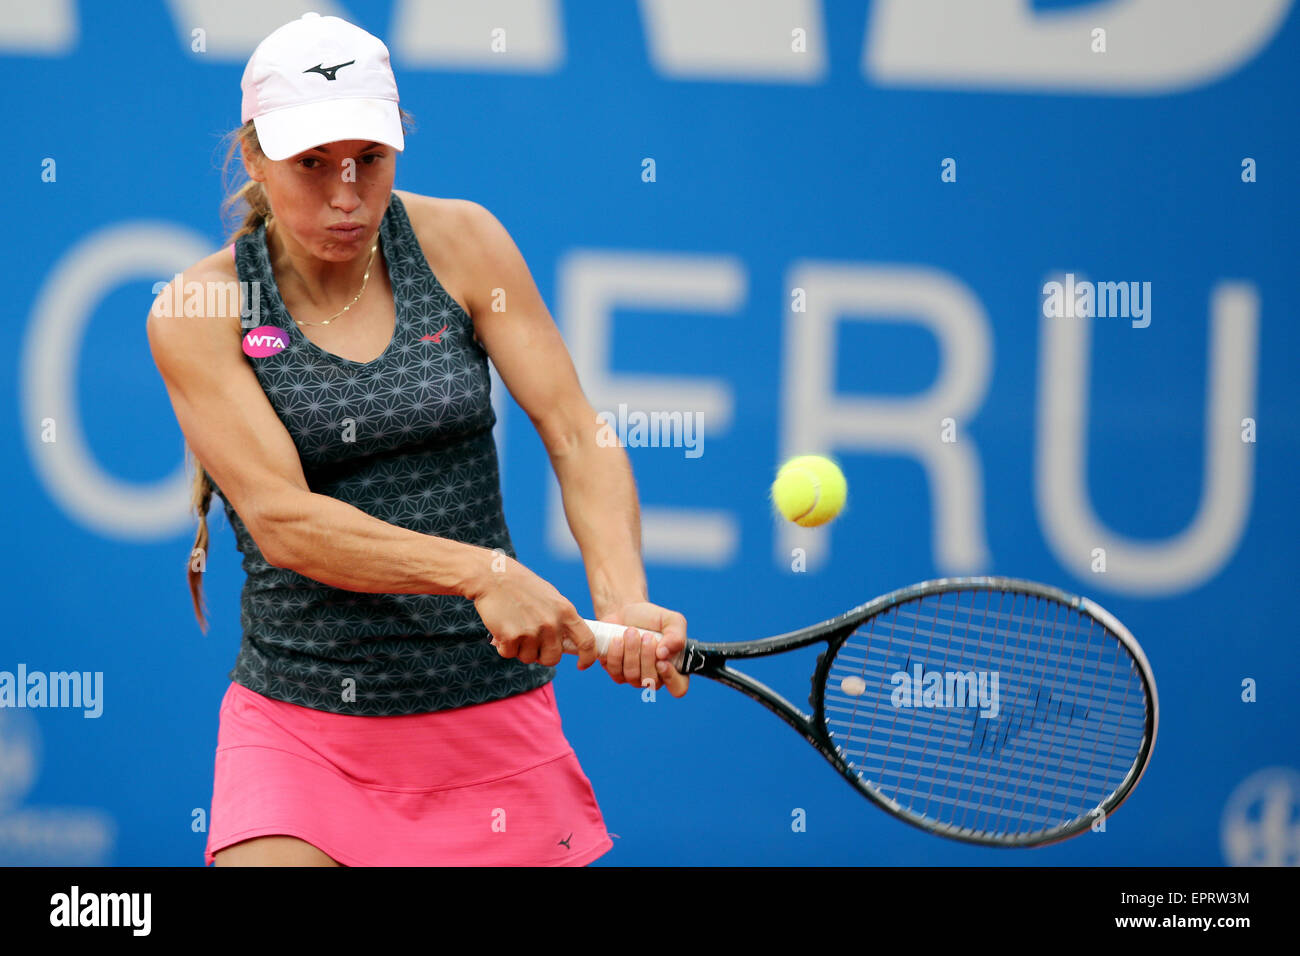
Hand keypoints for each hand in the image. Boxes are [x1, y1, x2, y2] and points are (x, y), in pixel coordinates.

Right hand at [468, 552, 597, 669]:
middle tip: (531, 642)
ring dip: (520, 649)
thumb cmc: (522, 586)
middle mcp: (552, 623)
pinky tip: (502, 628)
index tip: (582, 665)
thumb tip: (568, 642)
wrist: (493, 576)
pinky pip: (509, 654)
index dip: (587, 657)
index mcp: (566, 611)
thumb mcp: (551, 598)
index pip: (586, 641)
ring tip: (514, 627)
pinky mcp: (511, 636)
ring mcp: (532, 631)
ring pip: (528, 658)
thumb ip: (562, 619)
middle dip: (541, 656)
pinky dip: (504, 646)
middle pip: (552, 658)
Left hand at [596, 602, 688, 697]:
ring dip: (631, 651)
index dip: (670, 678)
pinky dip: (616, 653)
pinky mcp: (617, 673)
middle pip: (652, 681)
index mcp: (674, 667)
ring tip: (631, 632)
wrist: (625, 611)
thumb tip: (665, 653)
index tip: (661, 660)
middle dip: (647, 656)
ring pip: (632, 675)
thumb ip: (677, 635)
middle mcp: (656, 676)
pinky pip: (616, 671)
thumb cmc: (651, 617)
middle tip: (646, 636)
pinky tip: (617, 639)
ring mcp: (635, 678)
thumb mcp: (672, 620)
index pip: (678, 687)